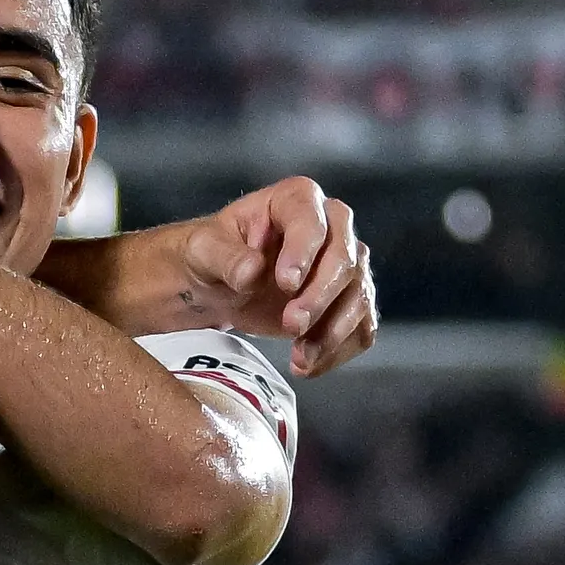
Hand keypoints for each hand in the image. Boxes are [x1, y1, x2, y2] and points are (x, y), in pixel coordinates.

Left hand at [172, 178, 375, 374]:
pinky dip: (338, 350)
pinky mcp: (348, 301)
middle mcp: (331, 227)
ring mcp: (345, 265)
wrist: (216, 286)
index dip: (304, 251)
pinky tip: (307, 364)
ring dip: (333, 331)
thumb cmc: (211, 256)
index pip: (312, 220)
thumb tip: (252, 271)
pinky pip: (361, 327)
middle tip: (291, 324)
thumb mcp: (203, 251)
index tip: (285, 282)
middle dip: (320, 297)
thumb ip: (225, 258)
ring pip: (360, 296)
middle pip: (346, 259)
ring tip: (299, 357)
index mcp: (295, 200)